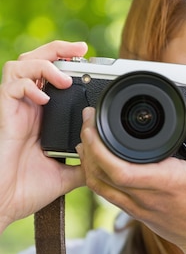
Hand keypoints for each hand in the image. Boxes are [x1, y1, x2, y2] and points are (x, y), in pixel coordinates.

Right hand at [0, 41, 86, 231]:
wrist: (6, 203)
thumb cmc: (28, 190)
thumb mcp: (67, 174)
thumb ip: (85, 163)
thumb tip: (106, 160)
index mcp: (41, 116)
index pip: (51, 77)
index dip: (66, 64)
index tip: (89, 63)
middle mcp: (27, 108)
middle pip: (35, 61)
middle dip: (58, 49)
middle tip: (81, 50)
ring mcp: (14, 109)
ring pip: (21, 65)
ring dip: (45, 65)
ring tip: (64, 79)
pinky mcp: (4, 115)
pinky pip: (11, 86)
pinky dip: (28, 86)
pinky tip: (43, 99)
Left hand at [77, 95, 185, 253]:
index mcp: (165, 181)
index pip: (120, 169)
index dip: (99, 147)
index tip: (96, 123)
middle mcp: (146, 197)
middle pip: (101, 174)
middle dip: (88, 144)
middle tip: (89, 120)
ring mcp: (137, 207)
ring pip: (98, 185)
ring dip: (87, 160)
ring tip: (87, 136)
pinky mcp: (135, 212)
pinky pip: (106, 194)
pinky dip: (95, 175)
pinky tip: (96, 160)